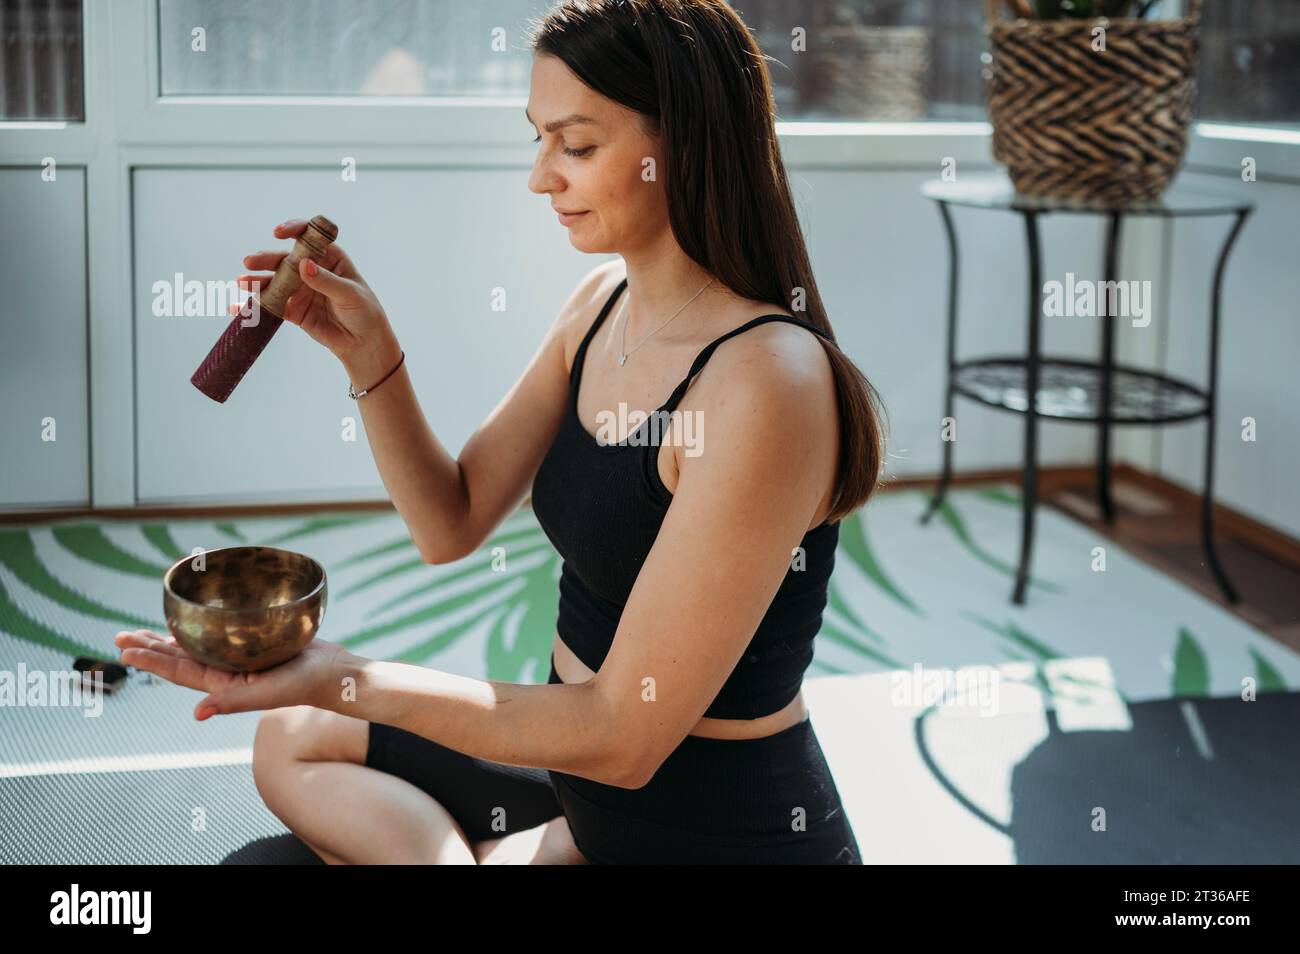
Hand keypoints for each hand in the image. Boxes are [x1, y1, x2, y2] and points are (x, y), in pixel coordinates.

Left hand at [114, 628, 355, 720]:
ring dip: (168, 637)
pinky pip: (219, 631)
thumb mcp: (266, 695)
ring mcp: (239, 655)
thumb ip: (233, 702)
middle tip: (120, 636)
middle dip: (150, 647)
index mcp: (223, 683)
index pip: (178, 672)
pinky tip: (191, 618)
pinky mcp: (254, 640)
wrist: (334, 672)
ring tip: (143, 630)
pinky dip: (201, 624)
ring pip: (195, 644)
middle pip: (179, 657)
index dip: (150, 660)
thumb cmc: (303, 686)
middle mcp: (226, 669)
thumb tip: (197, 713)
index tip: (124, 648)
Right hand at [231, 219, 392, 361]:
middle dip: (267, 258)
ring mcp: (299, 289)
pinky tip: (237, 307)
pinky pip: (270, 306)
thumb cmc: (364, 312)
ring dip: (256, 281)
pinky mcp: (292, 310)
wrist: (363, 343)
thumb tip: (304, 265)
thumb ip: (327, 281)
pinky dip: (253, 306)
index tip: (278, 233)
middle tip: (250, 261)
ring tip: (242, 282)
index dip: (293, 230)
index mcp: (329, 257)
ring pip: (274, 281)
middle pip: (285, 259)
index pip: (309, 237)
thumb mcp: (350, 294)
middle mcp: (310, 269)